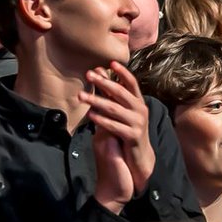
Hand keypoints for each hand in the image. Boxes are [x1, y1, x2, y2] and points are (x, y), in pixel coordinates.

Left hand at [82, 63, 154, 196]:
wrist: (140, 158)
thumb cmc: (129, 132)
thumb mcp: (124, 114)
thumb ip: (115, 98)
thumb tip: (101, 78)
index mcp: (139, 102)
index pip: (132, 83)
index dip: (122, 72)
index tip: (110, 63)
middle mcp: (140, 110)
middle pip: (120, 92)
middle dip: (103, 82)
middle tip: (88, 75)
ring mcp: (138, 123)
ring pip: (114, 108)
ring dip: (96, 101)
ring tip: (81, 96)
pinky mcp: (132, 136)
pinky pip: (114, 126)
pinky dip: (101, 120)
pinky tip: (90, 115)